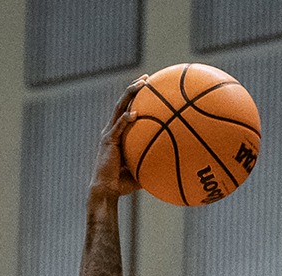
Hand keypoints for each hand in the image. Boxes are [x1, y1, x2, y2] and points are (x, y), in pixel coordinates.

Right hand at [91, 78, 145, 198]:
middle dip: (134, 88)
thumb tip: (175, 161)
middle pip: (123, 102)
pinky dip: (126, 119)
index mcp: (119, 133)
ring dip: (130, 94)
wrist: (106, 190)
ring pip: (119, 108)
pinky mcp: (108, 141)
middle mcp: (112, 129)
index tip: (150, 87)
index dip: (137, 97)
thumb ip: (154, 161)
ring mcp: (109, 133)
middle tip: (147, 78)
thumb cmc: (123, 183)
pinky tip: (135, 113)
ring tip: (142, 84)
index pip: (128, 109)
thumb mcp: (142, 169)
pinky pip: (118, 127)